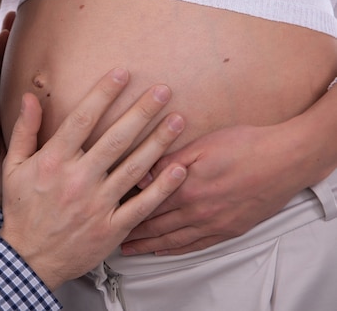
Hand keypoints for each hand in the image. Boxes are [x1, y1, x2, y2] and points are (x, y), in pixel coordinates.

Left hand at [0, 13, 15, 204]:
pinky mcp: (23, 118)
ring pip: (11, 75)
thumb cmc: (0, 180)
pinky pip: (26, 89)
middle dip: (6, 42)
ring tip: (23, 23)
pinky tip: (45, 52)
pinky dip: (29, 68)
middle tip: (15, 15)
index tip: (4, 31)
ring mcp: (9, 111)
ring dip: (16, 50)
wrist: (12, 196)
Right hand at [0, 68, 186, 289]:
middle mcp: (78, 179)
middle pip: (116, 139)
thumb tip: (29, 97)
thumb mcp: (13, 167)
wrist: (29, 258)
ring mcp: (97, 204)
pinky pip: (142, 205)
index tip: (122, 73)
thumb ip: (24, 130)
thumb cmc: (22, 209)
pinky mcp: (112, 227)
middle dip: (142, 111)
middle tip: (163, 90)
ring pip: (134, 167)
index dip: (103, 94)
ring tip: (178, 120)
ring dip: (159, 142)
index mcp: (54, 161)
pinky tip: (180, 169)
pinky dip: (163, 187)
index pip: (82, 120)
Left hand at [121, 123, 306, 255]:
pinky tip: (166, 250)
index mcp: (186, 188)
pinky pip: (196, 245)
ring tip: (132, 249)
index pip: (147, 203)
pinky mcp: (229, 230)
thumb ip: (168, 162)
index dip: (126, 209)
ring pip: (173, 239)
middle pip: (156, 225)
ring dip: (149, 245)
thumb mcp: (201, 146)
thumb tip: (142, 173)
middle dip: (132, 232)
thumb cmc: (246, 146)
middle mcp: (197, 211)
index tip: (110, 212)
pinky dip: (177, 250)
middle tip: (114, 236)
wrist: (286, 160)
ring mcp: (213, 223)